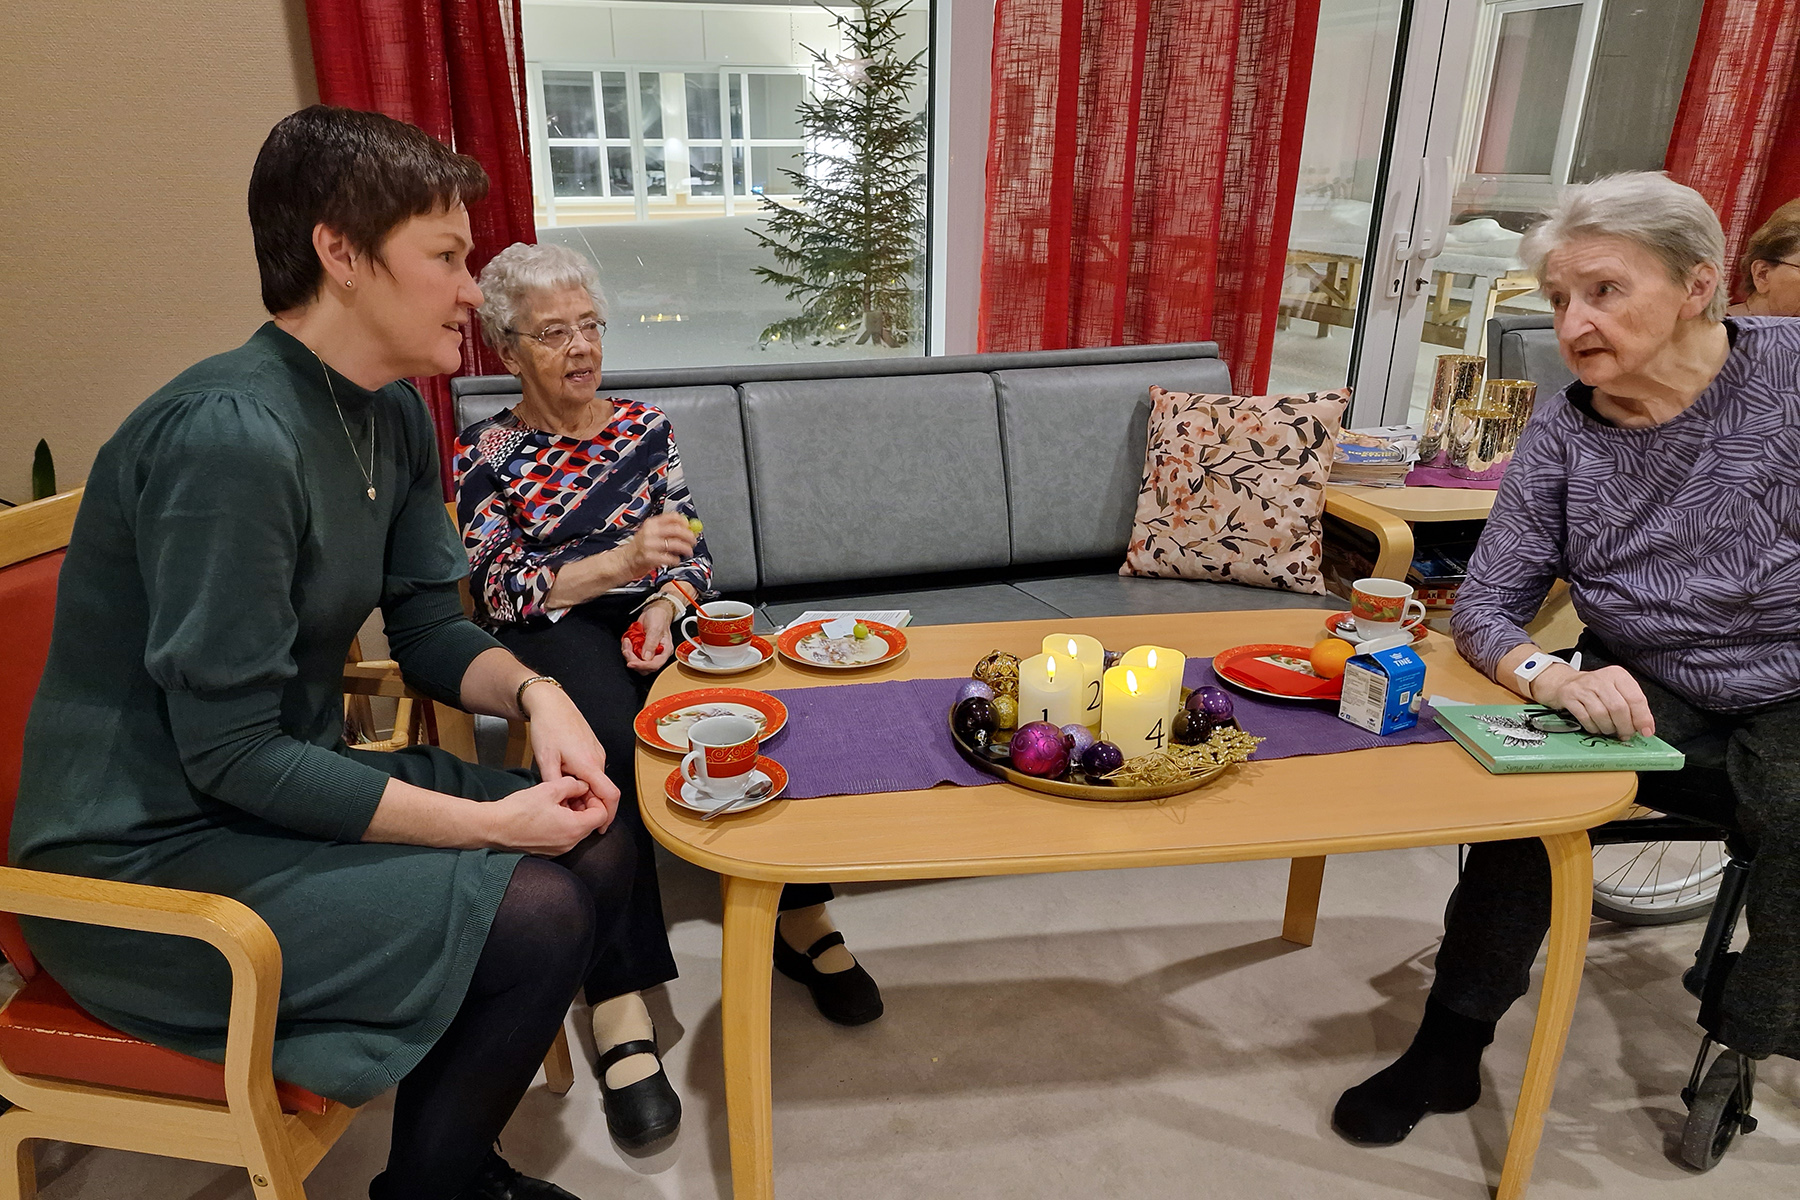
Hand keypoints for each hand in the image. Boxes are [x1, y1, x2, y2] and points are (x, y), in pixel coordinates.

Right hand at [484, 776, 614, 854]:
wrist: (494, 828)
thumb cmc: (519, 810)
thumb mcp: (549, 789)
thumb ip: (572, 785)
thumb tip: (582, 786)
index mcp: (574, 828)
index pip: (602, 815)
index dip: (596, 800)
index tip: (584, 791)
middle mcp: (570, 843)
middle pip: (590, 823)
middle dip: (584, 806)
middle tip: (570, 794)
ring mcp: (559, 850)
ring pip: (577, 830)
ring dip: (572, 815)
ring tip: (556, 801)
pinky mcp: (548, 851)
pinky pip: (564, 837)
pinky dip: (562, 824)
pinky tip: (547, 813)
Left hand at [523, 685, 620, 828]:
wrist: (551, 703)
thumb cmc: (548, 728)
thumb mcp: (545, 759)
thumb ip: (555, 784)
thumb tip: (562, 803)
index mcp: (589, 765)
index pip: (610, 795)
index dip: (608, 815)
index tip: (600, 828)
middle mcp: (598, 760)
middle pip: (603, 791)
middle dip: (590, 806)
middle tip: (569, 812)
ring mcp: (598, 753)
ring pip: (597, 782)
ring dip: (586, 794)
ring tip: (564, 797)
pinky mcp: (593, 748)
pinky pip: (594, 771)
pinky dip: (585, 783)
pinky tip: (568, 782)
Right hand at [616, 513, 697, 581]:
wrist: (625, 560)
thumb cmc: (639, 547)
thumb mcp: (650, 532)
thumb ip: (666, 528)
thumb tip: (686, 525)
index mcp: (651, 523)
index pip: (672, 517)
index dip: (684, 522)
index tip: (690, 527)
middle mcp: (650, 532)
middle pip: (676, 530)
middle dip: (688, 536)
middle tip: (694, 540)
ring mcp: (649, 545)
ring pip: (674, 544)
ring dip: (685, 548)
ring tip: (688, 551)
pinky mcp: (650, 557)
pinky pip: (669, 558)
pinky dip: (676, 560)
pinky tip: (675, 560)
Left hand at [624, 600, 675, 673]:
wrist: (653, 611)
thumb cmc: (659, 617)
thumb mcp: (656, 628)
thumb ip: (651, 643)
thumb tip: (646, 658)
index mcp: (664, 651)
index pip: (654, 665)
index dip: (642, 666)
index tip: (632, 663)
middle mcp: (657, 654)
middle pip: (644, 667)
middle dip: (633, 660)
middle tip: (627, 650)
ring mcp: (648, 652)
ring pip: (636, 662)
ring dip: (628, 654)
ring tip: (627, 642)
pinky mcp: (640, 649)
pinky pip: (631, 655)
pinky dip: (627, 649)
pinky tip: (627, 641)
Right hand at [1533, 663, 1654, 738]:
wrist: (1565, 683)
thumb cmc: (1596, 690)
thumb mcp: (1617, 690)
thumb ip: (1632, 706)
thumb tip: (1644, 727)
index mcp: (1617, 675)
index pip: (1635, 698)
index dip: (1642, 718)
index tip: (1645, 731)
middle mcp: (1601, 679)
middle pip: (1618, 708)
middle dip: (1624, 726)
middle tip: (1625, 733)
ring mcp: (1583, 687)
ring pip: (1601, 714)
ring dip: (1608, 728)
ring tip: (1610, 729)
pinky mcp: (1569, 697)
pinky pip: (1585, 718)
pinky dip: (1593, 727)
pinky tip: (1596, 727)